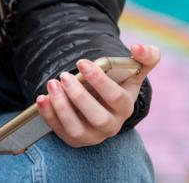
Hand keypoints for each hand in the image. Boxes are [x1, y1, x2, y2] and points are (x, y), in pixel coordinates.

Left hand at [36, 44, 161, 147]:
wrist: (102, 99)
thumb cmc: (117, 82)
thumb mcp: (132, 70)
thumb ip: (146, 57)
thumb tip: (138, 48)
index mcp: (126, 106)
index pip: (116, 97)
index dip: (99, 81)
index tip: (82, 62)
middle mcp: (111, 125)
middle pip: (97, 117)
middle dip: (79, 97)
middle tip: (64, 76)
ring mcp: (92, 135)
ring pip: (77, 129)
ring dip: (62, 107)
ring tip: (52, 84)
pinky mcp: (74, 139)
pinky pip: (60, 131)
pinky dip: (49, 115)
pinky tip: (42, 98)